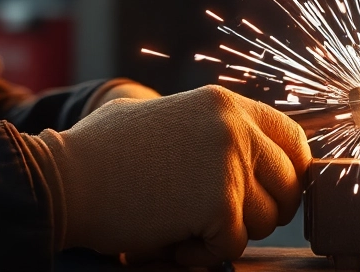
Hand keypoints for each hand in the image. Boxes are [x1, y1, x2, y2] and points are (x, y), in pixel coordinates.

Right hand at [37, 85, 310, 265]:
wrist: (65, 178)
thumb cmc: (103, 153)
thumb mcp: (163, 117)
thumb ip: (208, 127)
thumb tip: (247, 155)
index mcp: (224, 103)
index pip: (294, 141)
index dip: (287, 176)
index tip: (264, 197)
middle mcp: (233, 125)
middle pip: (289, 186)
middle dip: (259, 213)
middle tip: (214, 221)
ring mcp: (228, 161)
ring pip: (265, 221)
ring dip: (226, 235)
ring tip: (181, 226)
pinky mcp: (217, 201)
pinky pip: (233, 246)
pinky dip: (203, 255)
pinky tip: (170, 241)